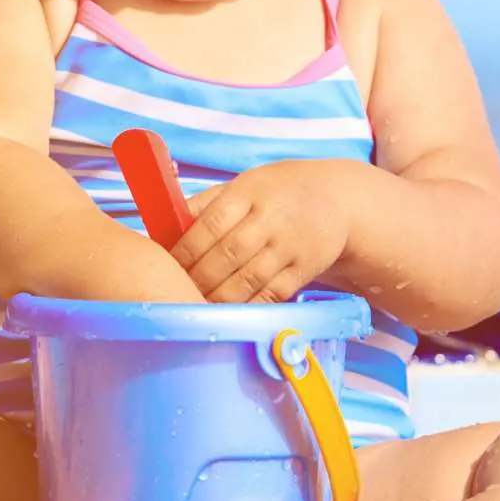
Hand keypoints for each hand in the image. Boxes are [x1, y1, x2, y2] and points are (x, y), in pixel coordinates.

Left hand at [168, 161, 353, 303]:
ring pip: (249, 279)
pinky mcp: (306, 268)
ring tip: (198, 308)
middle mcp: (270, 218)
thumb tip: (163, 228)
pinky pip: (274, 293)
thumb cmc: (276, 193)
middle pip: (227, 255)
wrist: (336, 199)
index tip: (166, 267)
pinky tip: (231, 315)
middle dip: (198, 279)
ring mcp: (290, 244)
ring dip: (220, 299)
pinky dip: (250, 307)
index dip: (185, 250)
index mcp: (248, 192)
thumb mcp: (243, 185)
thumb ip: (205, 205)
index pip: (210, 224)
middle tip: (177, 293)